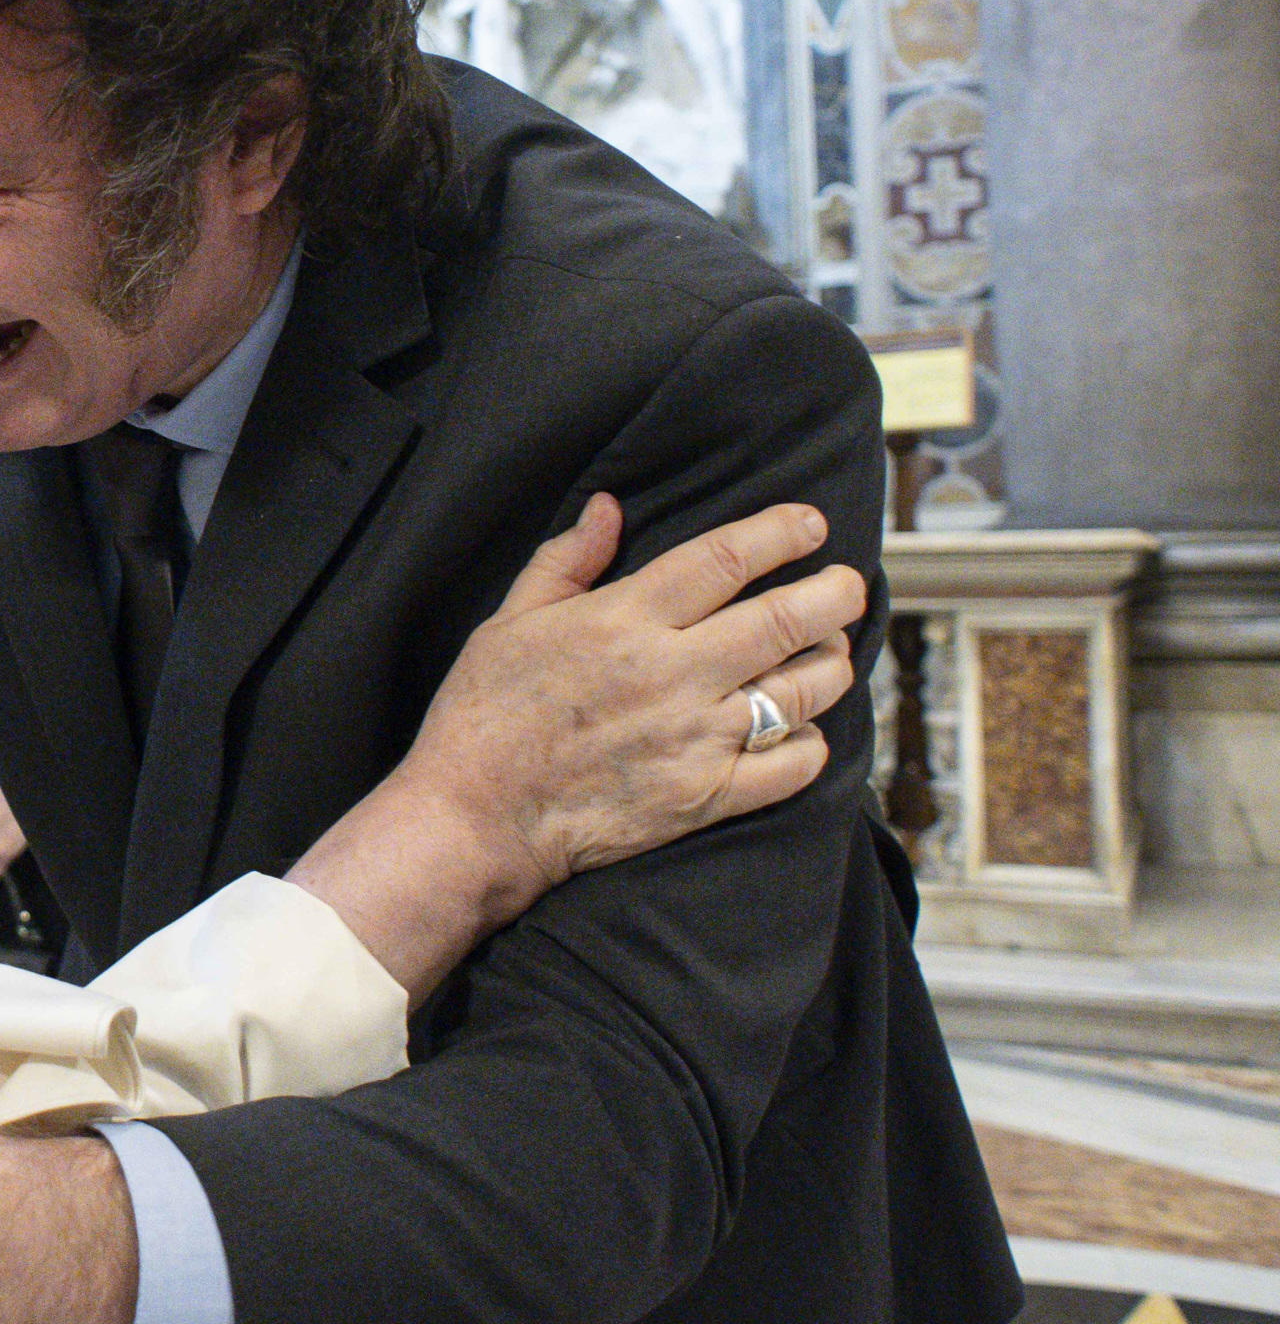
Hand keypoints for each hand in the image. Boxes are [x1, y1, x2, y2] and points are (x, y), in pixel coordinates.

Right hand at [294, 495, 863, 998]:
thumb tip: (609, 506)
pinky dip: (812, 744)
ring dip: (833, 663)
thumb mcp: (509, 620)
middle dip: (836, 593)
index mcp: (625, 619)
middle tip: (848, 585)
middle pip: (788, 618)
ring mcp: (696, 738)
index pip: (728, 558)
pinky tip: (802, 729)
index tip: (812, 525)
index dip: (782, 533)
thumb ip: (566, 560)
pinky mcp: (706, 797)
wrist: (475, 817)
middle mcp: (672, 672)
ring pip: (804, 690)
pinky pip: (792, 767)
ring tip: (832, 650)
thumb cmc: (483, 714)